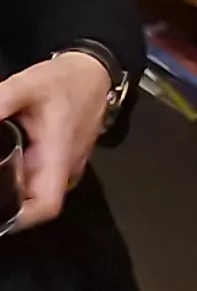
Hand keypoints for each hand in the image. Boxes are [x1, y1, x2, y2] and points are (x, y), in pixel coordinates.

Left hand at [0, 48, 114, 231]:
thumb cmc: (66, 81)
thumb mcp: (27, 86)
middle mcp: (66, 167)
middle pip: (36, 202)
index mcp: (59, 156)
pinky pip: (42, 179)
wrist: (93, 71)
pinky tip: (8, 162)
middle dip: (9, 201)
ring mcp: (67, 165)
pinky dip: (23, 178)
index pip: (47, 205)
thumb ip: (0, 101)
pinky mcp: (64, 159)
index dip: (22, 219)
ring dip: (15, 189)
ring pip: (38, 190)